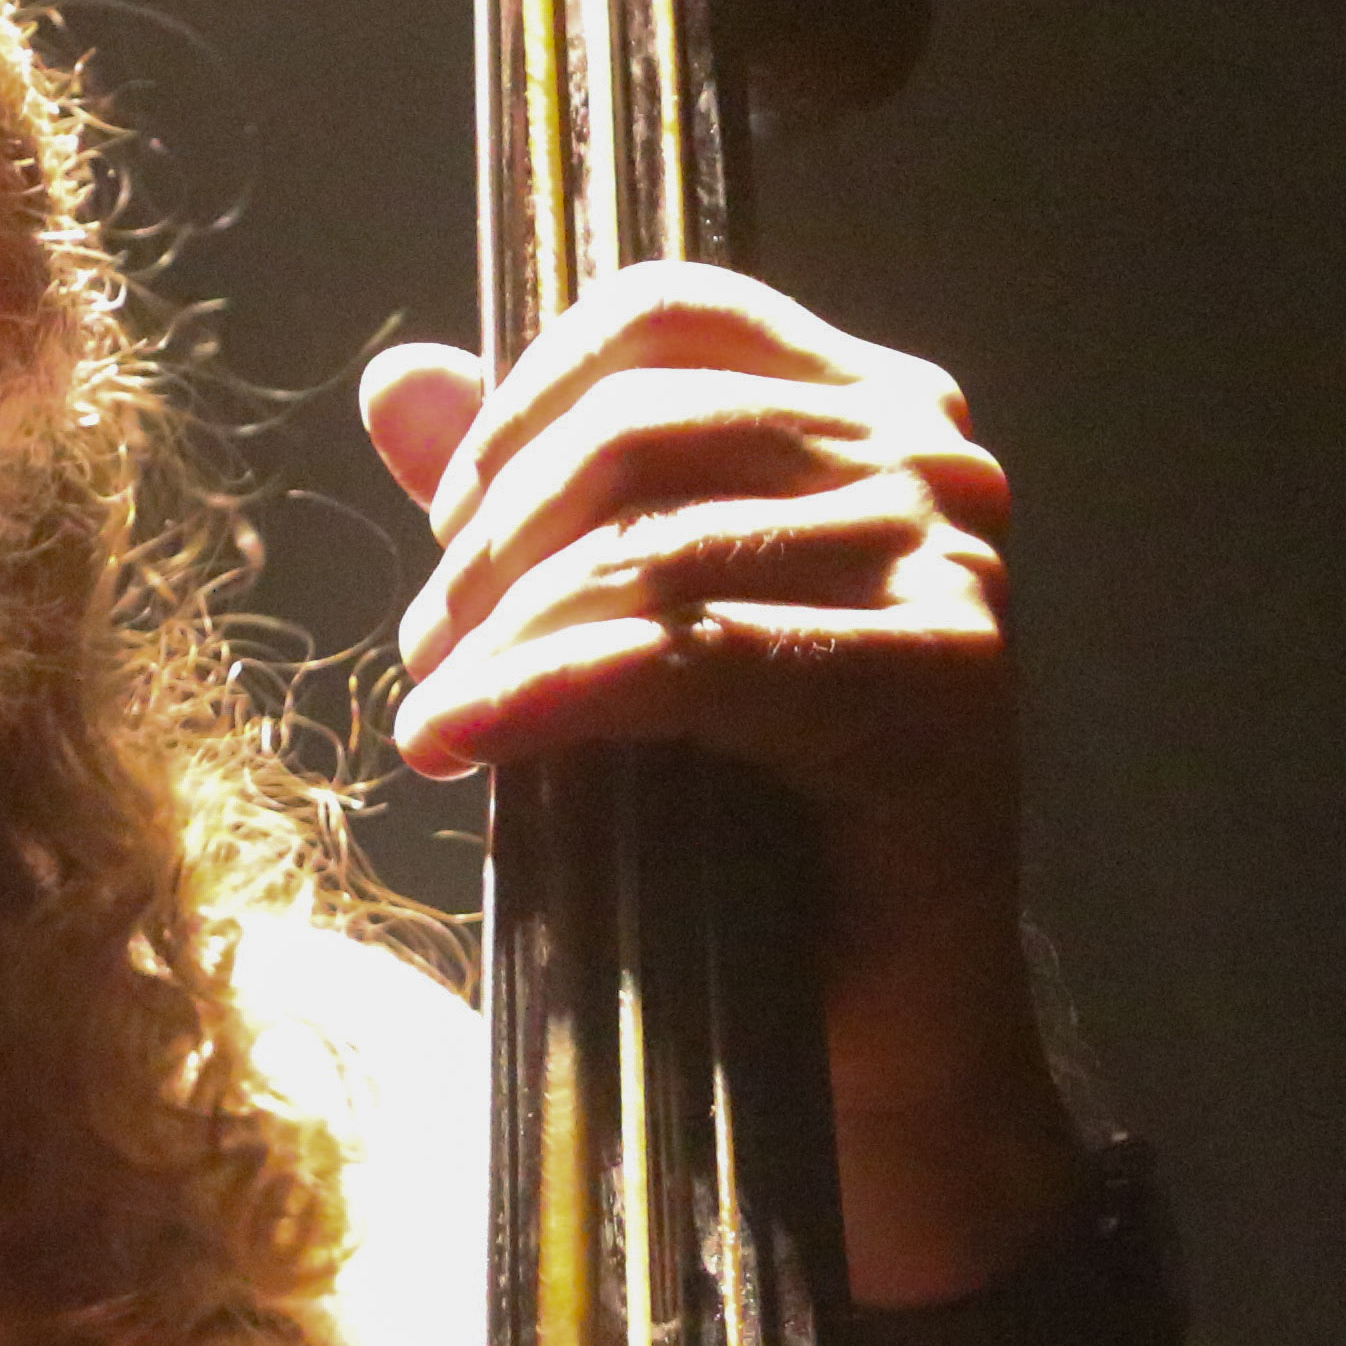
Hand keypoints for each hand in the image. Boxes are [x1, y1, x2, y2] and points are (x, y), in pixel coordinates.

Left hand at [360, 261, 1079, 1291]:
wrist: (870, 1032)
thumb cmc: (741, 816)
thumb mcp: (614, 617)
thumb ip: (523, 491)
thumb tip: (395, 379)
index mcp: (864, 402)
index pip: (662, 313)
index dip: (524, 400)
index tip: (448, 522)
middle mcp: (927, 454)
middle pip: (639, 419)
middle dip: (493, 536)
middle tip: (427, 647)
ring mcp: (950, 563)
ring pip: (653, 538)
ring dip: (505, 628)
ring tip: (438, 707)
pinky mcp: (941, 683)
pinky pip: (689, 657)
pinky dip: (545, 695)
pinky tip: (455, 742)